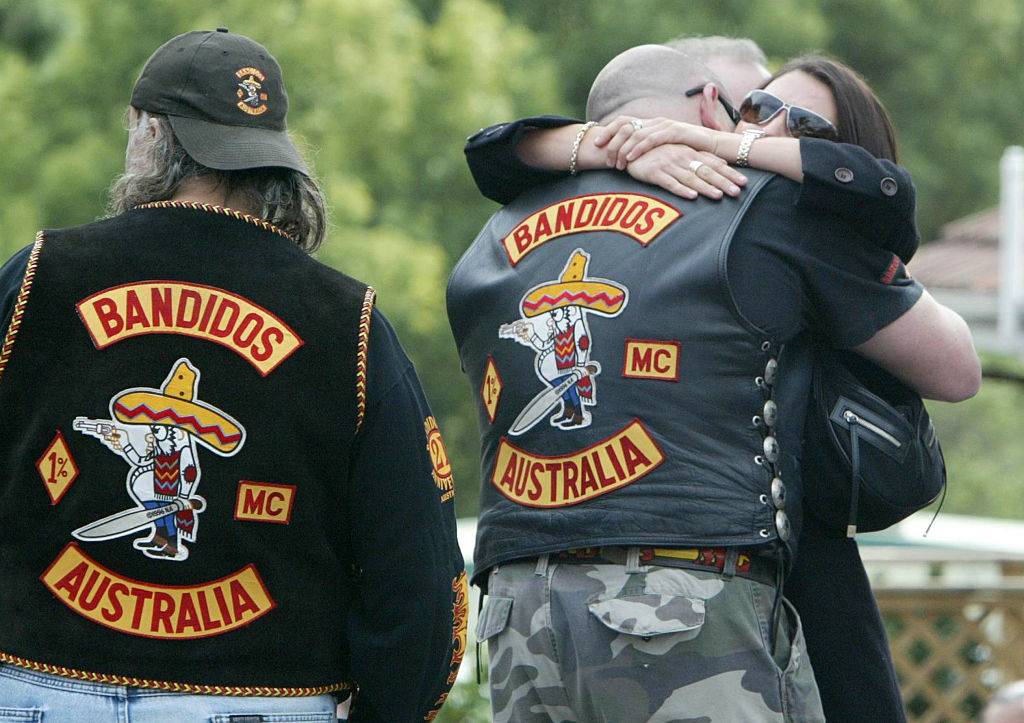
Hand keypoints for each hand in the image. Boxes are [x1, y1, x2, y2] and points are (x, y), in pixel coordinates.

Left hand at [591, 117, 718, 169]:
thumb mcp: (665, 150)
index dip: (608, 131)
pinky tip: (630, 157)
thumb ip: (649, 149)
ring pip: (636, 133)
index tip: (596, 144)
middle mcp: (655, 122)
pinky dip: (638, 148)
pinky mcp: (675, 132)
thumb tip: (630, 157)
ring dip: (623, 148)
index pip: (624, 122)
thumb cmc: (689, 151)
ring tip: (616, 163)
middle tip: (603, 157)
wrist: (716, 147)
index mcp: (651, 124)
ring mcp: (665, 125)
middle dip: (610, 140)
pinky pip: (651, 139)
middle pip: (625, 125)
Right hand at [626, 144, 746, 199]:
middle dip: (723, 182)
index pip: (713, 163)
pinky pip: (669, 183)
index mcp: (688, 152)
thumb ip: (696, 158)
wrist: (627, 146)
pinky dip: (681, 190)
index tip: (744, 182)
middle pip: (706, 171)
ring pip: (690, 178)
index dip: (729, 173)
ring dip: (706, 187)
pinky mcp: (654, 173)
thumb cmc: (654, 151)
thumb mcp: (677, 151)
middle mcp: (681, 157)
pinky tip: (692, 196)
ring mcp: (668, 164)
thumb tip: (720, 166)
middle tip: (738, 192)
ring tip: (719, 196)